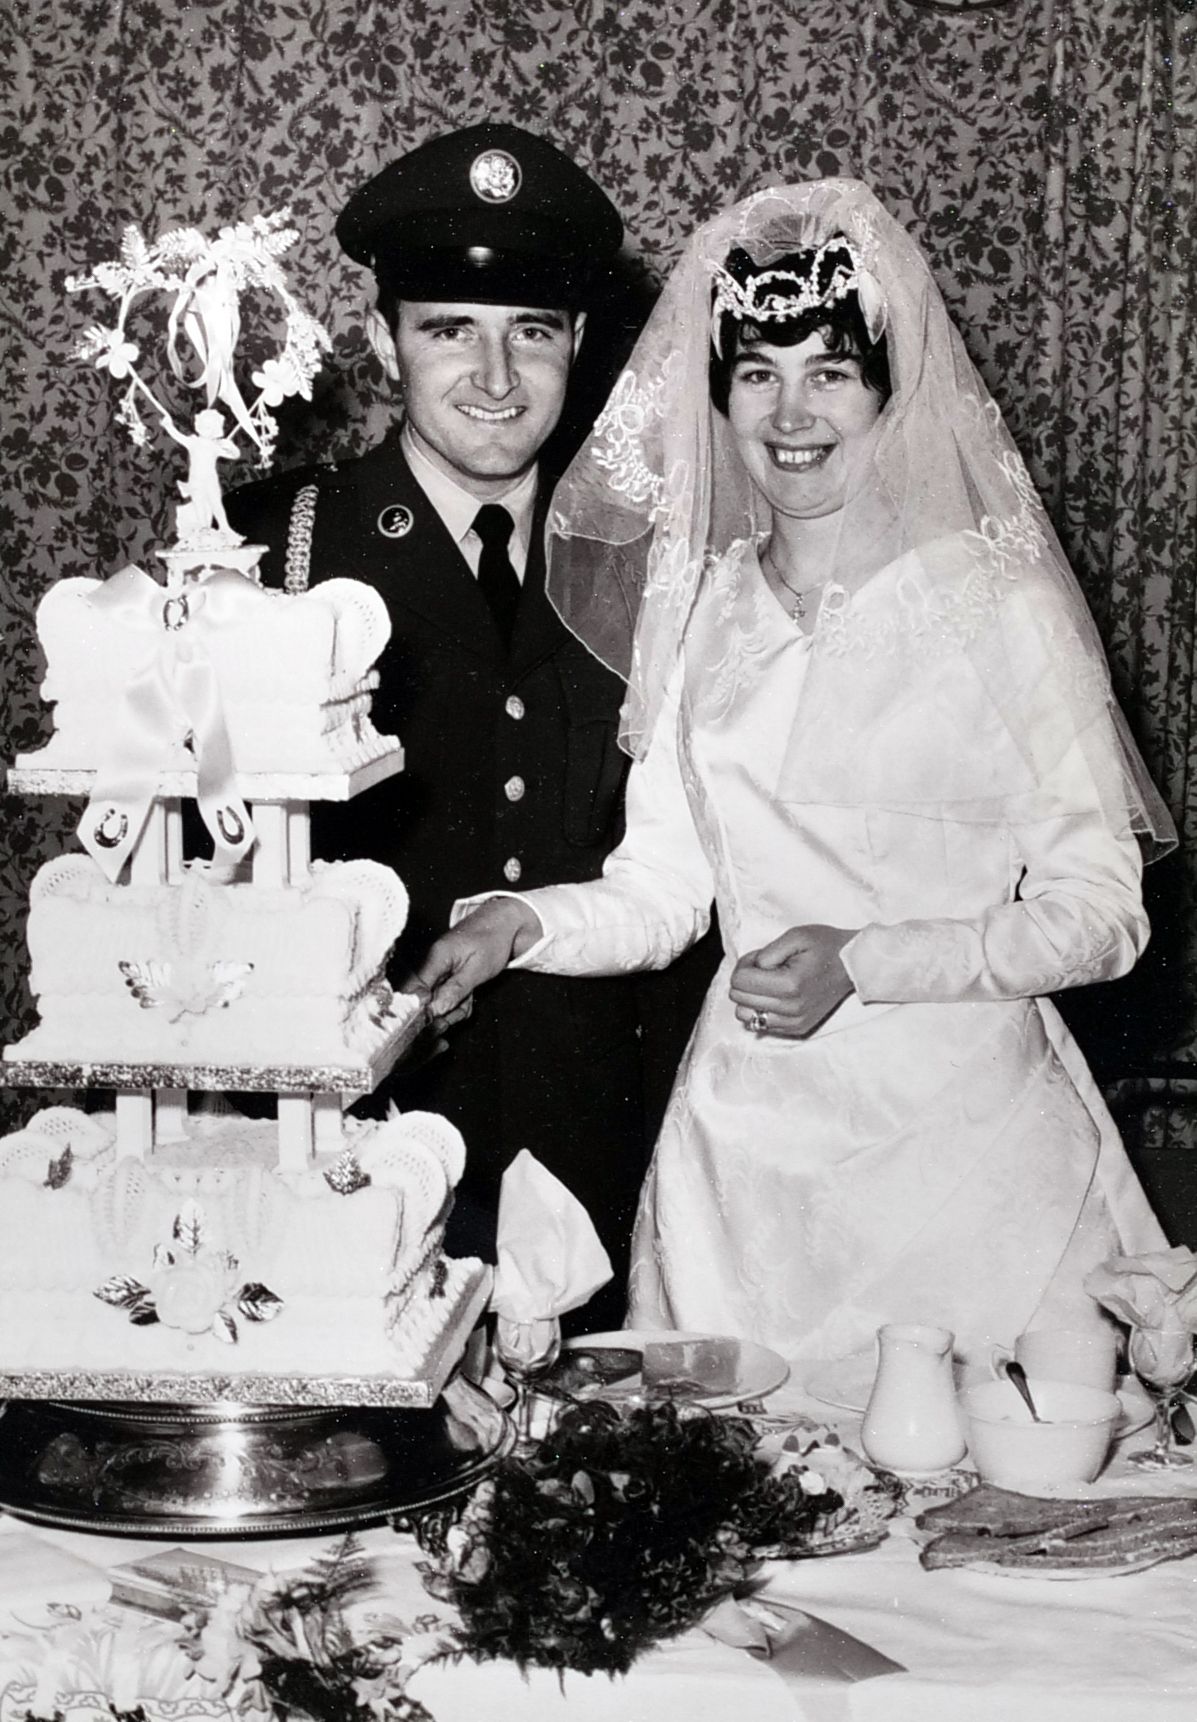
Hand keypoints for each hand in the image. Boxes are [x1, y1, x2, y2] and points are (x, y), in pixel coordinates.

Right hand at [412, 897, 541, 1021]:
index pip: (414, 989)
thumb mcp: (478, 969)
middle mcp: (430, 964)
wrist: (501, 924)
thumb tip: (434, 1009)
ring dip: (452, 1009)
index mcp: (435, 958)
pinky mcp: (443, 976)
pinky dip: (456, 1003)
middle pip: (422, 1000)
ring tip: (468, 1001)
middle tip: (462, 1010)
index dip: (420, 1010)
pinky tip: (467, 998)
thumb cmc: (492, 940)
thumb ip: (455, 989)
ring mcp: (436, 971)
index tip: (435, 1022)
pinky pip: (444, 998)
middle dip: (441, 1013)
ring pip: (434, 1002)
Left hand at [729, 924, 855, 1037]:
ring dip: (750, 998)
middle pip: (739, 999)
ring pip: (745, 1016)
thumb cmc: (825, 946)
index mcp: (789, 985)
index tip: (761, 958)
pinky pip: (760, 1024)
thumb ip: (766, 953)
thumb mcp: (796, 936)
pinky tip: (776, 995)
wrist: (853, 965)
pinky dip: (761, 1009)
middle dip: (745, 980)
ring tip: (768, 983)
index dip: (745, 964)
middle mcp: (791, 1009)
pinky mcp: (796, 1028)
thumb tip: (750, 970)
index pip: (740, 981)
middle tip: (764, 968)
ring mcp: (794, 1022)